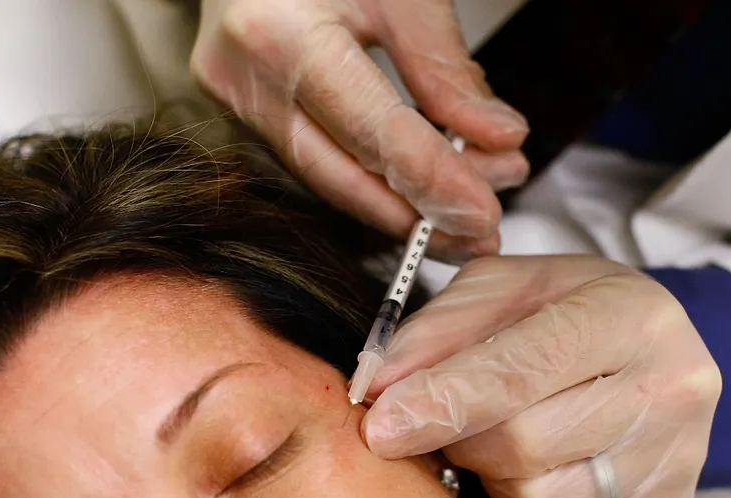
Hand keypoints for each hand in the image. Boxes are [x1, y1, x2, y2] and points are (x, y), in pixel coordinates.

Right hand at [190, 0, 530, 258]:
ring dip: (399, 202)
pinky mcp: (239, 111)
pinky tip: (415, 188)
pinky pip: (312, 159)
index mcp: (279, 32)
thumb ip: (445, 70)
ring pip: (326, 178)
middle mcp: (243, 76)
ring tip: (462, 210)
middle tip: (480, 231)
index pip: (371, 134)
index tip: (483, 214)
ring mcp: (232, 98)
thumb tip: (498, 138)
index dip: (433, 183)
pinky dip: (368, 178)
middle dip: (416, 216)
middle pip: (340, 176)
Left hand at [361, 256, 720, 497]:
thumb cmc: (568, 313)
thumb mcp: (503, 290)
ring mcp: (679, 461)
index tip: (381, 426)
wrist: (653, 352)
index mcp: (632, 317)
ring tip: (507, 440)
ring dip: (496, 480)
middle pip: (525, 446)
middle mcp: (673, 389)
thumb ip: (437, 332)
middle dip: (463, 439)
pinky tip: (540, 474)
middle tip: (453, 420)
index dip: (441, 403)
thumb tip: (378, 387)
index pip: (521, 372)